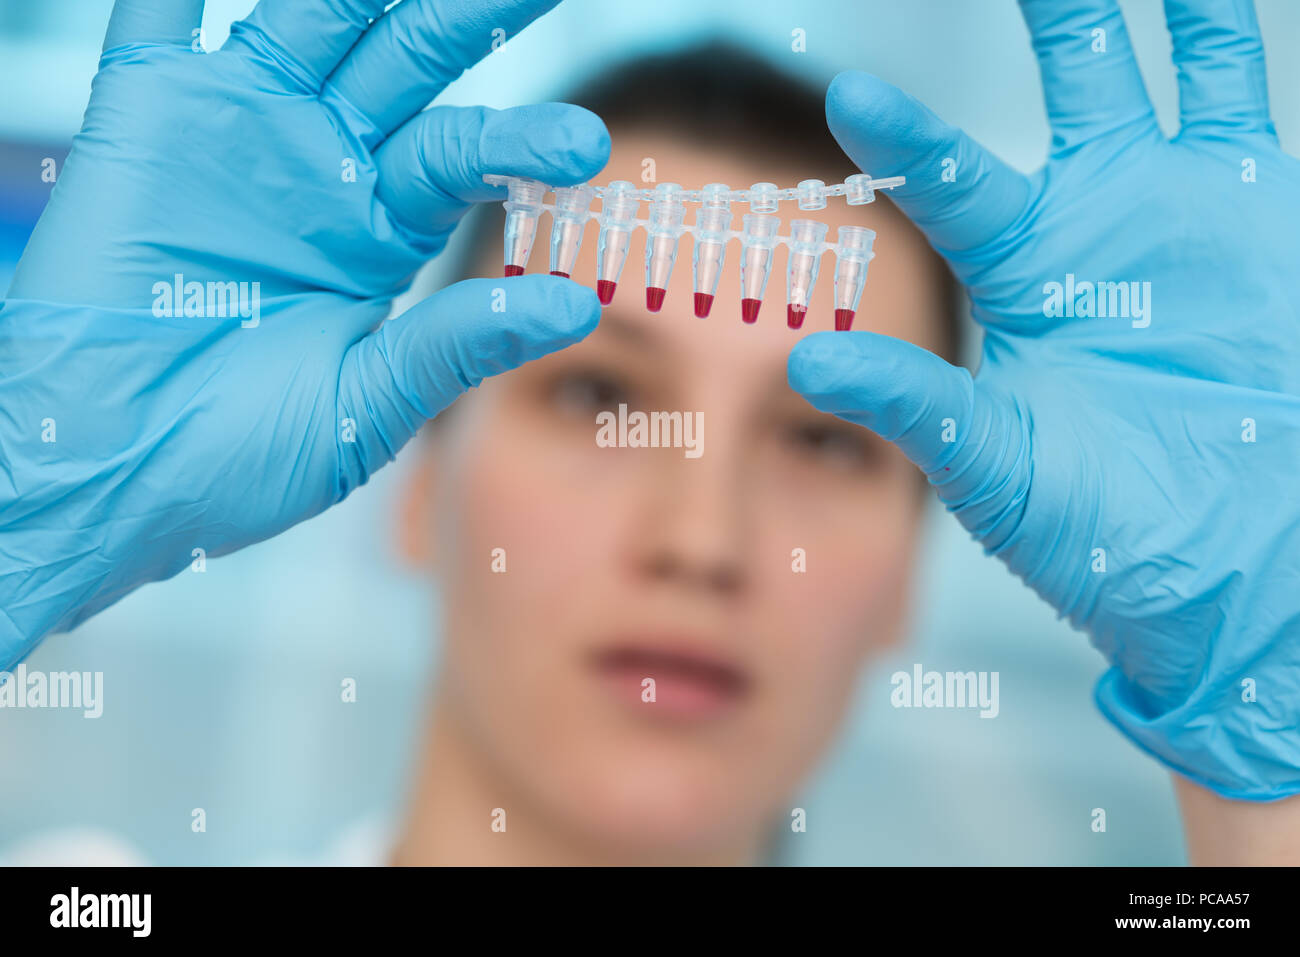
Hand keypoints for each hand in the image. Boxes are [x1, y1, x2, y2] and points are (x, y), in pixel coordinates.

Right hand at [0, 0, 608, 663]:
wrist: (104, 471)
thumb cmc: (229, 457)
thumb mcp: (365, 406)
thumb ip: (457, 345)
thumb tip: (577, 308)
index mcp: (377, 229)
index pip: (462, 153)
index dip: (521, 138)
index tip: (588, 144)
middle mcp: (317, 166)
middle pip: (406, 60)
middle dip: (469, 13)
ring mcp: (236, 132)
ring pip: (312, 19)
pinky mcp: (146, 116)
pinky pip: (160, 18)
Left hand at [789, 0, 1299, 798]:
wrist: (1226, 557)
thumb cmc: (1100, 525)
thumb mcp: (990, 461)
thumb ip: (911, 402)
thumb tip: (804, 358)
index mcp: (1017, 273)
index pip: (949, 184)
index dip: (904, 139)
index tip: (850, 93)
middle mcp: (1086, 221)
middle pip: (1059, 86)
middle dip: (1046, 13)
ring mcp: (1168, 204)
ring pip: (1141, 69)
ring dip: (1118, 7)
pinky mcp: (1244, 202)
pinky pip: (1231, 91)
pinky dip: (1217, 30)